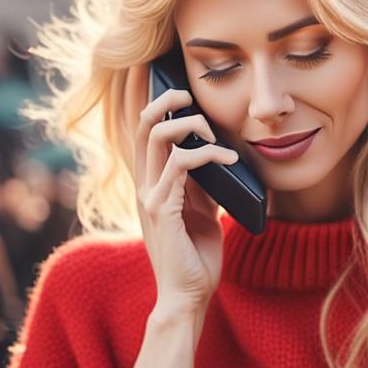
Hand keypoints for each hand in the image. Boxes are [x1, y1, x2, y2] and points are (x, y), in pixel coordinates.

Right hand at [134, 81, 238, 314]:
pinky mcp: (162, 210)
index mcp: (150, 183)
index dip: (142, 96)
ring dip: (188, 123)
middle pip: (142, 123)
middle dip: (163, 97)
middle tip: (189, 94)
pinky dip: (206, 154)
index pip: (140, 129)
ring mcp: (150, 197)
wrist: (188, 298)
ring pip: (156, 136)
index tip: (155, 69)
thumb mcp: (202, 213)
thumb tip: (215, 157)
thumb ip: (201, 185)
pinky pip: (180, 165)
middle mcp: (144, 185)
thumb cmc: (195, 259)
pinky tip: (227, 158)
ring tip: (212, 130)